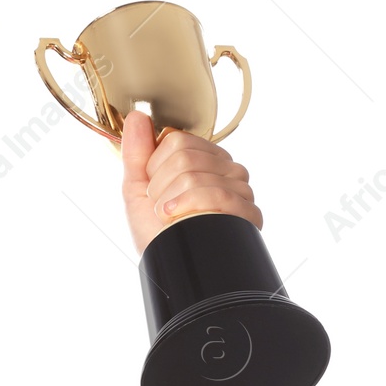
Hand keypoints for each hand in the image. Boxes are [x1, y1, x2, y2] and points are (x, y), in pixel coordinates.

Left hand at [119, 109, 260, 255]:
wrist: (170, 268)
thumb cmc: (156, 233)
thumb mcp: (137, 190)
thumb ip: (137, 153)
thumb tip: (137, 116)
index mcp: (203, 159)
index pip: (176, 139)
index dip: (154, 168)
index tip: (154, 190)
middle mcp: (227, 169)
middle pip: (184, 154)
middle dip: (160, 187)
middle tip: (163, 208)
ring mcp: (241, 188)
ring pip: (195, 174)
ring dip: (170, 203)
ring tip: (173, 218)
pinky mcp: (248, 212)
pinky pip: (217, 194)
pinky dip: (189, 208)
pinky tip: (180, 220)